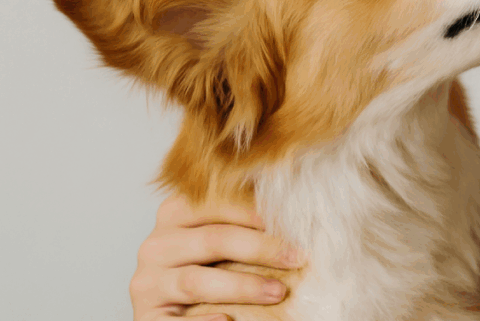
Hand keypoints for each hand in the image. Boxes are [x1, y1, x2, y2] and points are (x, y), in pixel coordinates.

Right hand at [130, 194, 302, 320]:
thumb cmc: (209, 267)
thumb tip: (294, 210)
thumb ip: (242, 223)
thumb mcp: (220, 239)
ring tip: (278, 292)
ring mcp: (146, 283)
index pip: (217, 205)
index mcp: (174, 214)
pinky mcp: (146, 317)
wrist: (175, 309)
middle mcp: (156, 245)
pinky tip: (230, 319)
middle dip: (261, 248)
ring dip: (243, 286)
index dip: (257, 212)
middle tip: (298, 257)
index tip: (293, 220)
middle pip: (213, 239)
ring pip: (197, 281)